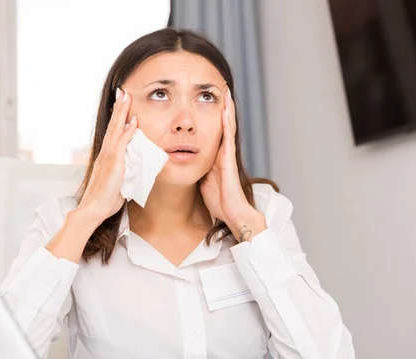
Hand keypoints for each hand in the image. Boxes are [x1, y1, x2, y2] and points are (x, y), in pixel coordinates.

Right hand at [77, 88, 136, 224]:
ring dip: (122, 113)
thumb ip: (124, 175)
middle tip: (122, 92)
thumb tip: (133, 173)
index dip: (117, 119)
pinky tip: (134, 122)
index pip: (113, 134)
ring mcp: (108, 158)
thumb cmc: (104, 201)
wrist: (93, 210)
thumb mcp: (117, 184)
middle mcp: (105, 155)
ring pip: (116, 130)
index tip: (121, 105)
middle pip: (113, 126)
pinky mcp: (114, 165)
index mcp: (106, 158)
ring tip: (126, 97)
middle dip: (118, 108)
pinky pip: (122, 145)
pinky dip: (128, 132)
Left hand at [200, 88, 266, 241]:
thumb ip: (197, 170)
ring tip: (225, 92)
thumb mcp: (203, 182)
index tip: (207, 102)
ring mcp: (227, 155)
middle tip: (220, 88)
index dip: (211, 117)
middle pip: (222, 125)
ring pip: (227, 127)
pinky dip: (227, 123)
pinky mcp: (228, 160)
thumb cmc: (219, 201)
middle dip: (221, 108)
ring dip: (227, 110)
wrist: (232, 213)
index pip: (213, 132)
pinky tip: (225, 110)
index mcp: (216, 157)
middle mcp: (223, 153)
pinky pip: (227, 137)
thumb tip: (183, 164)